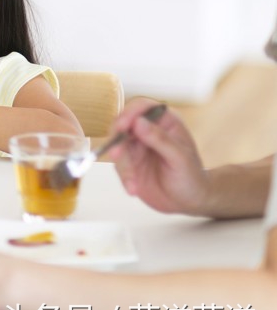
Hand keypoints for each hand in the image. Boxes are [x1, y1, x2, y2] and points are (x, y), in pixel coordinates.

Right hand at [107, 97, 209, 215]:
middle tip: (117, 155)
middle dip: (118, 141)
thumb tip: (138, 122)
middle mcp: (147, 130)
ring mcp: (136, 146)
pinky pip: (119, 166)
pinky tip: (133, 189)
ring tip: (132, 184)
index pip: (142, 107)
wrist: (190, 202)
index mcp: (164, 122)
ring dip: (122, 165)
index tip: (122, 126)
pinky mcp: (129, 162)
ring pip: (118, 147)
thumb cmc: (192, 177)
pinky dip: (124, 178)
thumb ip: (160, 139)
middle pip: (123, 125)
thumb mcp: (180, 158)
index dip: (129, 113)